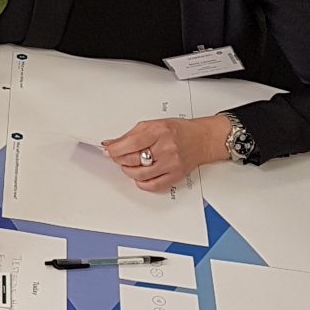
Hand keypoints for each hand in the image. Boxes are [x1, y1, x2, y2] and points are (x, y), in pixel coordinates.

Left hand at [102, 115, 230, 191]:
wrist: (201, 139)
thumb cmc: (178, 130)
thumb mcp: (152, 124)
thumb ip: (131, 134)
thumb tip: (111, 143)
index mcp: (159, 132)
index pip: (131, 144)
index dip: (115, 149)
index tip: (108, 150)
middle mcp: (166, 148)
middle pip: (133, 159)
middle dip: (119, 159)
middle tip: (116, 156)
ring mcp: (171, 163)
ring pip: (140, 174)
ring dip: (128, 171)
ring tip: (127, 165)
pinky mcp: (175, 175)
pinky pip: (154, 185)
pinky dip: (142, 183)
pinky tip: (139, 177)